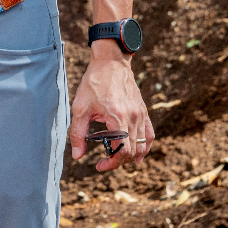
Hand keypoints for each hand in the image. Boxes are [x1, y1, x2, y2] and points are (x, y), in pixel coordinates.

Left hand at [69, 46, 153, 170]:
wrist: (110, 61)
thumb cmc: (94, 83)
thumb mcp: (80, 107)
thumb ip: (78, 133)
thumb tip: (77, 156)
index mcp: (118, 117)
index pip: (122, 151)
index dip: (112, 163)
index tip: (99, 165)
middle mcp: (133, 117)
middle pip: (132, 151)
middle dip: (118, 161)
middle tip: (104, 161)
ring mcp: (140, 114)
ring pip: (142, 144)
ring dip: (130, 156)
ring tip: (117, 158)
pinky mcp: (143, 110)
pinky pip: (149, 134)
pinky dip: (145, 146)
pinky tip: (138, 154)